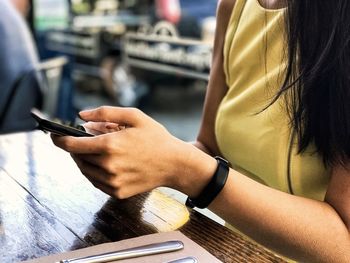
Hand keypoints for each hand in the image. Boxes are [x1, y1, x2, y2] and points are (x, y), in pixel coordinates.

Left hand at [51, 106, 215, 198]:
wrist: (175, 164)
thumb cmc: (156, 137)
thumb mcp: (134, 116)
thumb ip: (105, 112)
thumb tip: (81, 116)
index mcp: (110, 145)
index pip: (72, 145)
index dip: (59, 140)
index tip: (53, 136)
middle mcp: (108, 166)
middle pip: (78, 158)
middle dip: (76, 148)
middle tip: (83, 141)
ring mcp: (113, 182)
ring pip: (85, 171)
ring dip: (84, 160)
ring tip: (95, 151)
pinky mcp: (117, 192)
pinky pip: (96, 182)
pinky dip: (94, 172)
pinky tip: (104, 164)